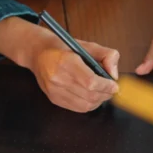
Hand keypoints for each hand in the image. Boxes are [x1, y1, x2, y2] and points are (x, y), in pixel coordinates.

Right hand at [0, 16, 118, 112]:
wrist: (38, 53)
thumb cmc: (62, 47)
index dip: (106, 86)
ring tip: (103, 92)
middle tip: (112, 89)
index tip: (114, 84)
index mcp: (66, 61)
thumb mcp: (86, 44)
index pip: (90, 82)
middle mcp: (57, 78)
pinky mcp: (53, 99)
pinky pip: (77, 108)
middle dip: (105, 94)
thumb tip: (114, 74)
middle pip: (89, 95)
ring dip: (99, 101)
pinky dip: (89, 104)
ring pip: (84, 104)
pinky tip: (92, 96)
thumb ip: (106, 55)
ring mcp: (54, 91)